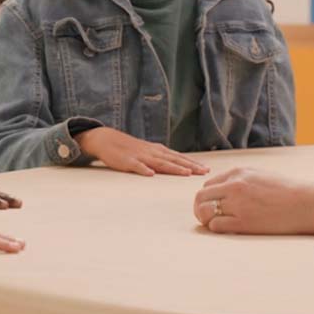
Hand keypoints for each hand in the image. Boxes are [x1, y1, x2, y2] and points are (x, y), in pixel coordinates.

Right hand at [75, 127, 208, 176]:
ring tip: (185, 173)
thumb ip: (161, 159)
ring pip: (160, 163)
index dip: (193, 163)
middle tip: (204, 172)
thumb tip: (178, 166)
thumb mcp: (148, 152)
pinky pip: (137, 166)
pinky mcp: (127, 161)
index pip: (178, 158)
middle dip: (190, 166)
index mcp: (158, 151)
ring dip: (173, 168)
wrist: (107, 140)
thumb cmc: (129, 148)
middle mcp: (152, 152)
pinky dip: (144, 170)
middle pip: (174, 160)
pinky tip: (150, 174)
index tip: (206, 169)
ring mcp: (140, 156)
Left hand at [193, 167, 312, 233]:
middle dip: (200, 208)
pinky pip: (216, 226)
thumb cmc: (285, 191)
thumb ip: (238, 179)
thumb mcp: (259, 175)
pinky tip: (228, 229)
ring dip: (205, 219)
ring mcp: (237, 204)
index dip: (208, 197)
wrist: (305, 204)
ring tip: (214, 223)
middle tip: (206, 217)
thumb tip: (220, 189)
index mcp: (238, 173)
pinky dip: (217, 228)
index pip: (208, 185)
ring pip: (205, 211)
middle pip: (201, 197)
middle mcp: (234, 186)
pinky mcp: (243, 222)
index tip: (214, 205)